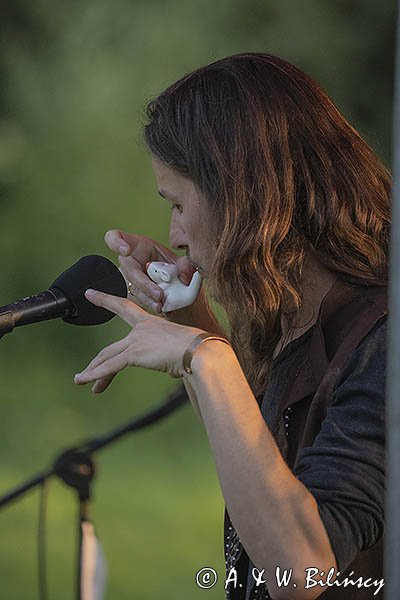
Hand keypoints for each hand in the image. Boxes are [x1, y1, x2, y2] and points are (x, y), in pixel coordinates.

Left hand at [74, 288, 205, 391]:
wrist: (202, 351)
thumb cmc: (201, 351)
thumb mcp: (183, 350)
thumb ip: (174, 357)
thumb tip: (176, 369)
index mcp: (152, 323)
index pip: (125, 308)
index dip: (106, 300)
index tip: (90, 293)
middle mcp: (141, 329)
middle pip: (112, 347)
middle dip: (96, 361)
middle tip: (84, 368)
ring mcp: (137, 340)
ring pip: (107, 357)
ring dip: (93, 372)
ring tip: (80, 381)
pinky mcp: (135, 353)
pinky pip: (110, 366)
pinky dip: (95, 375)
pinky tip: (83, 381)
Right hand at [104, 230, 194, 313]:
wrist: (174, 283)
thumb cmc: (169, 265)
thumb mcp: (177, 261)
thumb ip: (184, 264)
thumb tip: (186, 273)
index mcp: (136, 245)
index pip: (115, 237)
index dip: (116, 243)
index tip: (126, 250)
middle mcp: (130, 261)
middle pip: (128, 270)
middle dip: (144, 283)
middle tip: (158, 293)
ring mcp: (129, 279)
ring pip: (133, 288)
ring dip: (147, 298)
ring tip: (161, 304)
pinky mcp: (134, 293)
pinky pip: (139, 300)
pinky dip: (150, 304)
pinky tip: (160, 307)